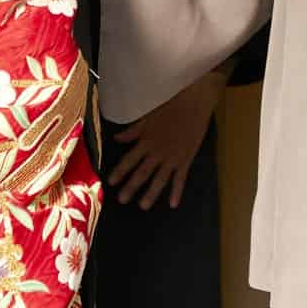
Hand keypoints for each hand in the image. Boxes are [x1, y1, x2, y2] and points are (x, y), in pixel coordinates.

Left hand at [108, 71, 226, 209]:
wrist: (195, 102)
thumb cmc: (171, 106)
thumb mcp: (148, 117)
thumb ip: (133, 131)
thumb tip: (117, 138)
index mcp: (146, 141)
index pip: (129, 160)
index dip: (120, 171)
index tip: (111, 182)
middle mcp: (157, 152)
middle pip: (142, 173)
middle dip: (131, 187)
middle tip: (122, 200)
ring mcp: (172, 158)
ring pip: (160, 179)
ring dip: (151, 193)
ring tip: (143, 205)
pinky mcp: (186, 159)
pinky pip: (180, 178)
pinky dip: (177, 191)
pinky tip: (173, 204)